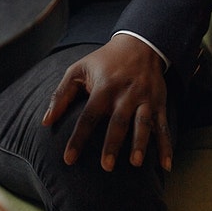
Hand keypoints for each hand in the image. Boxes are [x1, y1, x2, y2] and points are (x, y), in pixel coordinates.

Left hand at [42, 34, 171, 171]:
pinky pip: (164, 127)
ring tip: (135, 163)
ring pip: (143, 123)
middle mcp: (125, 94)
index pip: (89, 116)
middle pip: (118, 121)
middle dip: (112, 144)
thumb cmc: (104, 61)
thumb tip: (45, 121)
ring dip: (140, 144)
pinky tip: (165, 166)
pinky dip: (166, 146)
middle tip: (105, 167)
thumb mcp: (78, 69)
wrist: (140, 43)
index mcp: (104, 87)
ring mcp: (145, 99)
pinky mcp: (159, 103)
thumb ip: (61, 95)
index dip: (78, 138)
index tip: (68, 159)